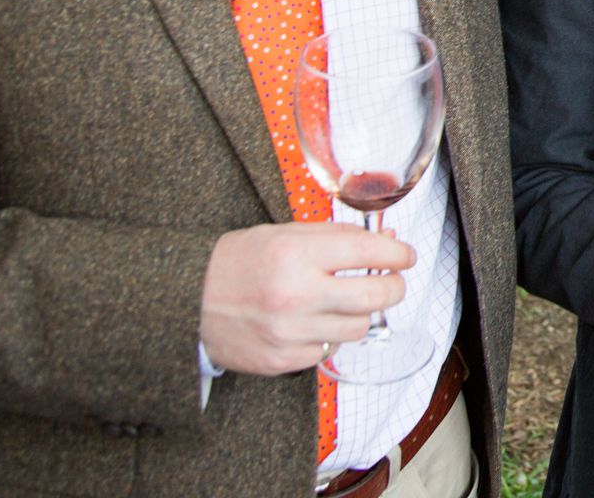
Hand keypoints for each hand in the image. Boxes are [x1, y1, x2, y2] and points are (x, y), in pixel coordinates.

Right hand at [199, 223, 414, 375]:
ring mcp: (290, 332)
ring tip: (347, 301)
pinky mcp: (282, 360)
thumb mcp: (283, 234)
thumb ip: (334, 237)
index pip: (370, 251)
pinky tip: (314, 323)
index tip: (406, 255)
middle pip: (376, 296)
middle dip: (395, 286)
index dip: (399, 253)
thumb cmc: (237, 262)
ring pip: (358, 328)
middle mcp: (298, 294)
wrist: (186, 300)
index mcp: (298, 254)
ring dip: (361, 313)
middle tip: (394, 280)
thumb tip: (383, 239)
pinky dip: (328, 336)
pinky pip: (327, 351)